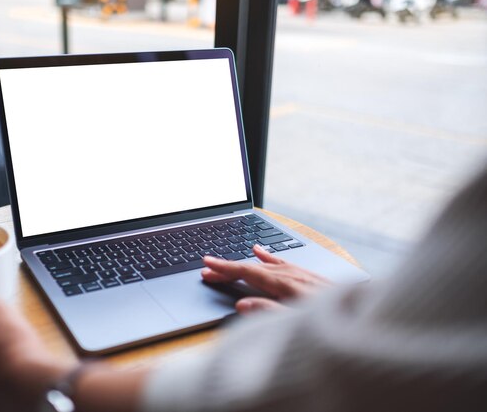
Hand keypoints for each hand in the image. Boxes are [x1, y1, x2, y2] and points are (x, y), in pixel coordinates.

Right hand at [202, 245, 331, 313]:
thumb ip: (268, 313)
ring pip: (267, 264)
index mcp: (287, 286)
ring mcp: (304, 274)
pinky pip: (284, 263)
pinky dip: (270, 257)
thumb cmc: (336, 324)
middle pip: (253, 267)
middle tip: (207, 268)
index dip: (225, 269)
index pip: (248, 273)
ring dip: (245, 262)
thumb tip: (241, 305)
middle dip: (228, 266)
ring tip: (227, 259)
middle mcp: (294, 275)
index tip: (206, 266)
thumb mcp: (298, 326)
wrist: (372, 319)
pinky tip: (264, 253)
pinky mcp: (313, 277)